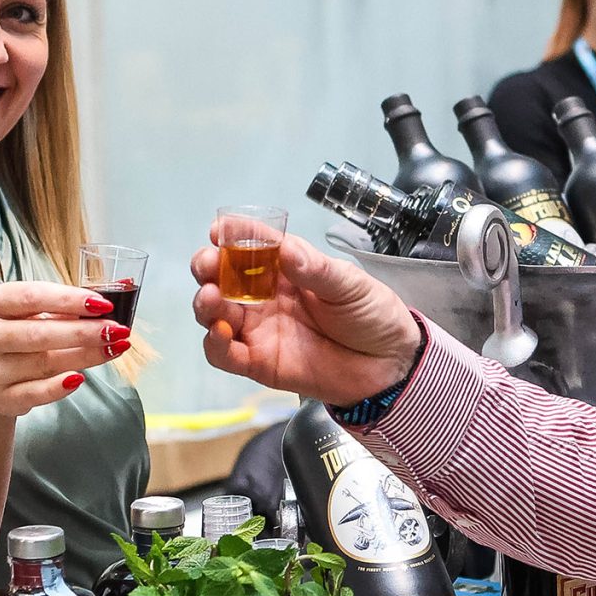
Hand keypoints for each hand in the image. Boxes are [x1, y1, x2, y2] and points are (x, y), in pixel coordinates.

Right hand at [0, 281, 123, 418]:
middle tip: (118, 330)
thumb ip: (71, 304)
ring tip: (114, 348)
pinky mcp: (0, 398)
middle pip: (40, 332)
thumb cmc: (19, 339)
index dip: (70, 299)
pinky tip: (80, 379)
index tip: (104, 304)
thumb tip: (125, 286)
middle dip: (85, 331)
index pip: (32, 296)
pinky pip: (34, 393)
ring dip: (85, 356)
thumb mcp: (35, 315)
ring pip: (43, 362)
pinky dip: (58, 387)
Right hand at [190, 230, 419, 405]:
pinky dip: (214, 344)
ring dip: (205, 303)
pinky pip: (225, 354)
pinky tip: (219, 333)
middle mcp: (266, 296)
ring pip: (216, 313)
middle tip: (207, 266)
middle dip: (207, 267)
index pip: (252, 245)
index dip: (232, 235)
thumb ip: (316, 270)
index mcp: (287, 268)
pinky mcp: (259, 362)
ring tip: (211, 297)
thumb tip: (286, 250)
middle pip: (222, 277)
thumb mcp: (350, 285)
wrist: (390, 365)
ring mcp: (260, 329)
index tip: (219, 230)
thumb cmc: (372, 316)